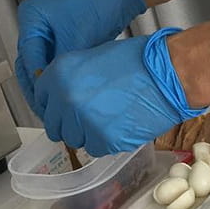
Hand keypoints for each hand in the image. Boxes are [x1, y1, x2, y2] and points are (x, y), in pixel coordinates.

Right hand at [15, 0, 145, 112]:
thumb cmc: (97, 1)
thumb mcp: (76, 37)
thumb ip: (61, 64)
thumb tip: (54, 87)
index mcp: (32, 18)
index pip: (28, 60)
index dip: (36, 85)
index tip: (45, 103)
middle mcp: (36, 24)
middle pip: (29, 64)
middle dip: (37, 89)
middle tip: (47, 111)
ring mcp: (49, 31)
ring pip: (41, 66)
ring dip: (47, 86)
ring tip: (55, 106)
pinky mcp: (63, 37)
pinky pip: (55, 62)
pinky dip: (57, 78)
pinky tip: (64, 93)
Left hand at [34, 29, 204, 155]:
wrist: (167, 75)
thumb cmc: (138, 61)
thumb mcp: (93, 58)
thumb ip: (73, 79)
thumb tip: (65, 96)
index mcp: (60, 74)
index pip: (42, 100)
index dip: (56, 106)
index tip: (66, 110)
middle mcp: (66, 99)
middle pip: (56, 126)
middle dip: (71, 124)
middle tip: (91, 119)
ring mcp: (84, 122)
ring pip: (76, 140)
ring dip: (89, 135)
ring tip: (110, 121)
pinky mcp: (104, 141)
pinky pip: (96, 150)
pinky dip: (106, 143)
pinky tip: (120, 128)